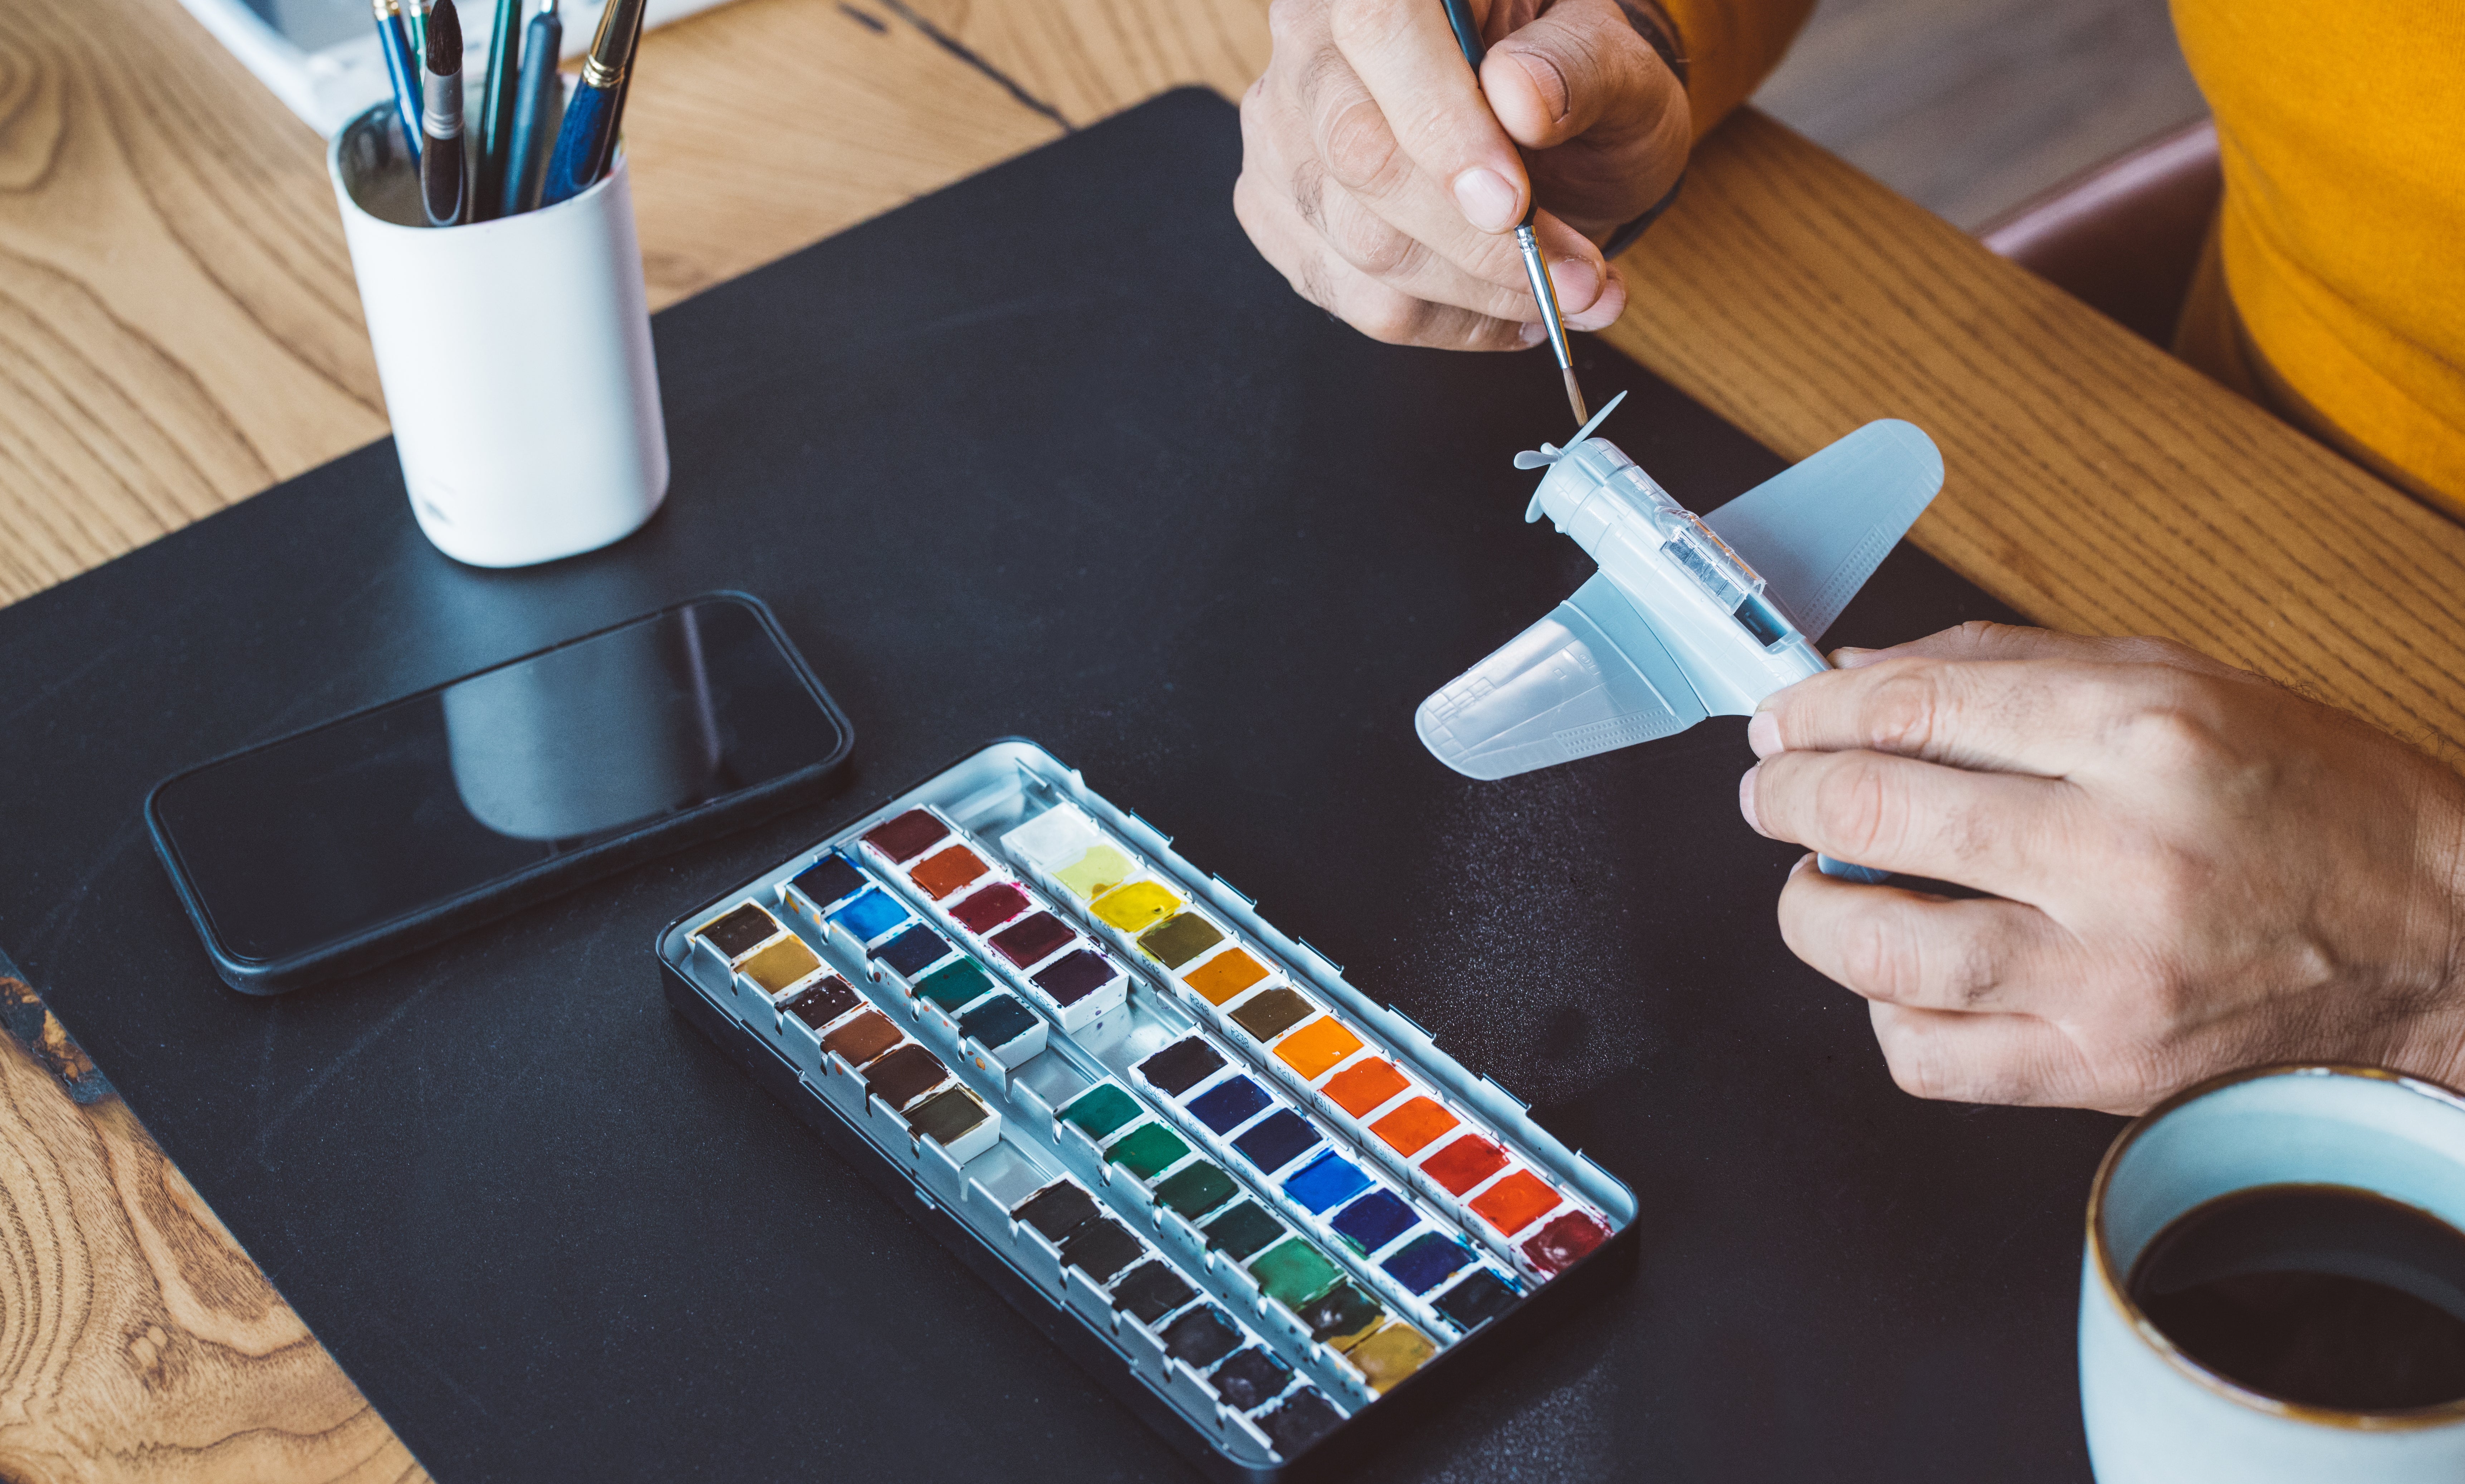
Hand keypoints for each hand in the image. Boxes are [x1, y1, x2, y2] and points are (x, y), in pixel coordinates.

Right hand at [1234, 0, 1687, 349]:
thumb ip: (1575, 65)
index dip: (1441, 127)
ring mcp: (1281, 130)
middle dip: (1477, 243)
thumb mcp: (1611, 56)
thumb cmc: (1572, 80)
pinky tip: (1505, 312)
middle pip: (1359, 155)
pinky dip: (1439, 321)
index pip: (1380, 32)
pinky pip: (1346, 294)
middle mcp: (1310, 40)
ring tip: (1569, 298)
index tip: (1513, 206)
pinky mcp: (1277, 208)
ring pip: (1355, 242)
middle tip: (1578, 279)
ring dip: (1475, 295)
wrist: (1543, 123)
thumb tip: (1522, 100)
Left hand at [1736, 622, 2464, 1114]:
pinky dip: (1885, 1013)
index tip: (1783, 721)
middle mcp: (2121, 853)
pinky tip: (1903, 975)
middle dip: (1789, 797)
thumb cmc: (2311, 802)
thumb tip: (1855, 676)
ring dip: (1811, 911)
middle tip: (1774, 793)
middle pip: (1878, 817)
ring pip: (1881, 949)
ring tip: (1817, 885)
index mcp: (2143, 735)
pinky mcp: (2104, 1068)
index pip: (1916, 708)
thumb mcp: (2178, 685)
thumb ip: (2005, 671)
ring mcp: (2111, 974)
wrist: (2442, 939)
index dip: (1817, 713)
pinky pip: (1931, 1057)